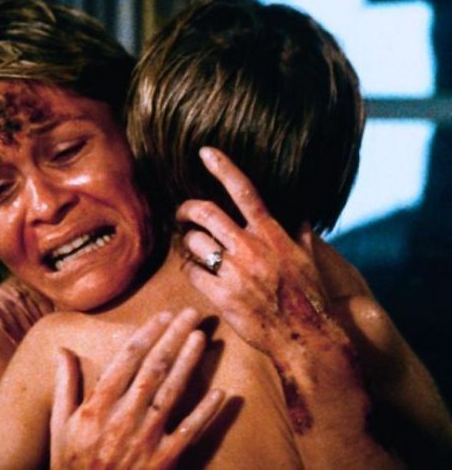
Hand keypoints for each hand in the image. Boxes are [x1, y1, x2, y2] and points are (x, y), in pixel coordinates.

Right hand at [50, 309, 223, 469]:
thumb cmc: (72, 464)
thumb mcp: (60, 426)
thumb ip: (65, 386)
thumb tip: (62, 350)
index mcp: (97, 407)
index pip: (126, 360)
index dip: (147, 334)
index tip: (163, 315)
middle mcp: (123, 418)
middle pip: (154, 368)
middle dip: (174, 337)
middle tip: (191, 314)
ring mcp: (146, 440)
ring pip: (172, 392)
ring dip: (189, 363)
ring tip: (201, 338)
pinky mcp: (164, 461)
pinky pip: (189, 432)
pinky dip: (205, 412)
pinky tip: (220, 393)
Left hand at [176, 148, 364, 425]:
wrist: (304, 337)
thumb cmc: (308, 298)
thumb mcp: (307, 259)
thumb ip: (299, 233)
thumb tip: (299, 212)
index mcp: (271, 234)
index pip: (244, 191)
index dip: (223, 168)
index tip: (205, 152)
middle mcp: (251, 248)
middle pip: (206, 213)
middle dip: (186, 208)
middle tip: (181, 213)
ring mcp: (235, 271)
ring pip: (195, 242)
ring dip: (189, 243)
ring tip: (192, 248)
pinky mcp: (221, 295)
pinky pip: (192, 272)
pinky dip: (190, 269)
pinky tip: (195, 272)